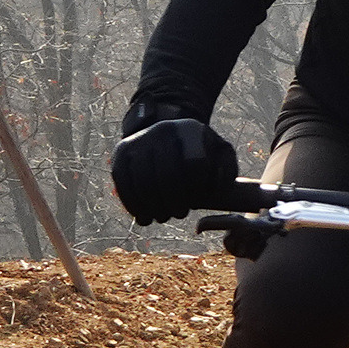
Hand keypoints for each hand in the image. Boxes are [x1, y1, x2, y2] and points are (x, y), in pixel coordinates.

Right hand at [111, 117, 238, 223]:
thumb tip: (218, 186)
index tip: (196, 202)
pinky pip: (124, 184)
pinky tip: (143, 217)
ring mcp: (139, 140)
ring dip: (154, 207)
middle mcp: (163, 130)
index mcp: (191, 130)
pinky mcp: (121, 153)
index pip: (196, 165)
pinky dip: (133, 205)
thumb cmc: (198, 151)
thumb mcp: (219, 153)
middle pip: (167, 175)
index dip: (197, 190)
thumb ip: (227, 169)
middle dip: (174, 202)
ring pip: (143, 181)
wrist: (164, 135)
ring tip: (162, 217)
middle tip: (179, 214)